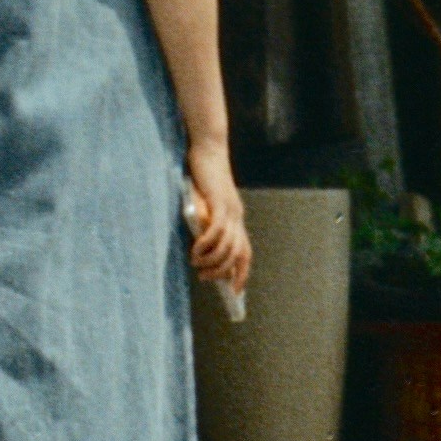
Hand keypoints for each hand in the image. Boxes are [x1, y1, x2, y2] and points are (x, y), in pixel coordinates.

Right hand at [181, 150, 252, 293]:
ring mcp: (230, 209)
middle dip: (223, 272)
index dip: (241, 273)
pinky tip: (196, 249)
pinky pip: (217, 230)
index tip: (235, 292)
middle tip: (205, 277)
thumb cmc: (202, 175)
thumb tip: (198, 248)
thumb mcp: (203, 204)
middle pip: (238, 254)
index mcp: (236, 217)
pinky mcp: (219, 202)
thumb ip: (204, 222)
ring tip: (197, 264)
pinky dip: (207, 244)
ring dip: (213, 260)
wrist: (207, 149)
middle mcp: (237, 216)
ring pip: (228, 246)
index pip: (245, 252)